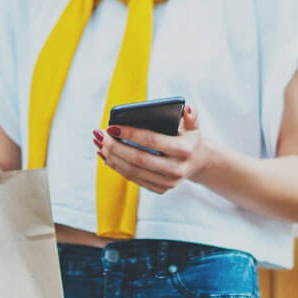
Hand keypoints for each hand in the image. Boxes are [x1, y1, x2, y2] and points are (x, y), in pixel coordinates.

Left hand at [92, 104, 207, 193]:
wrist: (197, 161)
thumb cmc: (188, 137)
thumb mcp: (193, 125)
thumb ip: (191, 114)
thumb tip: (185, 108)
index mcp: (184, 150)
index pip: (152, 140)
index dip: (130, 134)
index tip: (111, 126)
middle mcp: (176, 169)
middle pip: (138, 159)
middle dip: (114, 146)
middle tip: (99, 135)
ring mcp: (168, 182)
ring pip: (132, 171)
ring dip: (111, 157)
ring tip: (99, 144)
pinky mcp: (160, 189)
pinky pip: (133, 179)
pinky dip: (117, 167)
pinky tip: (105, 156)